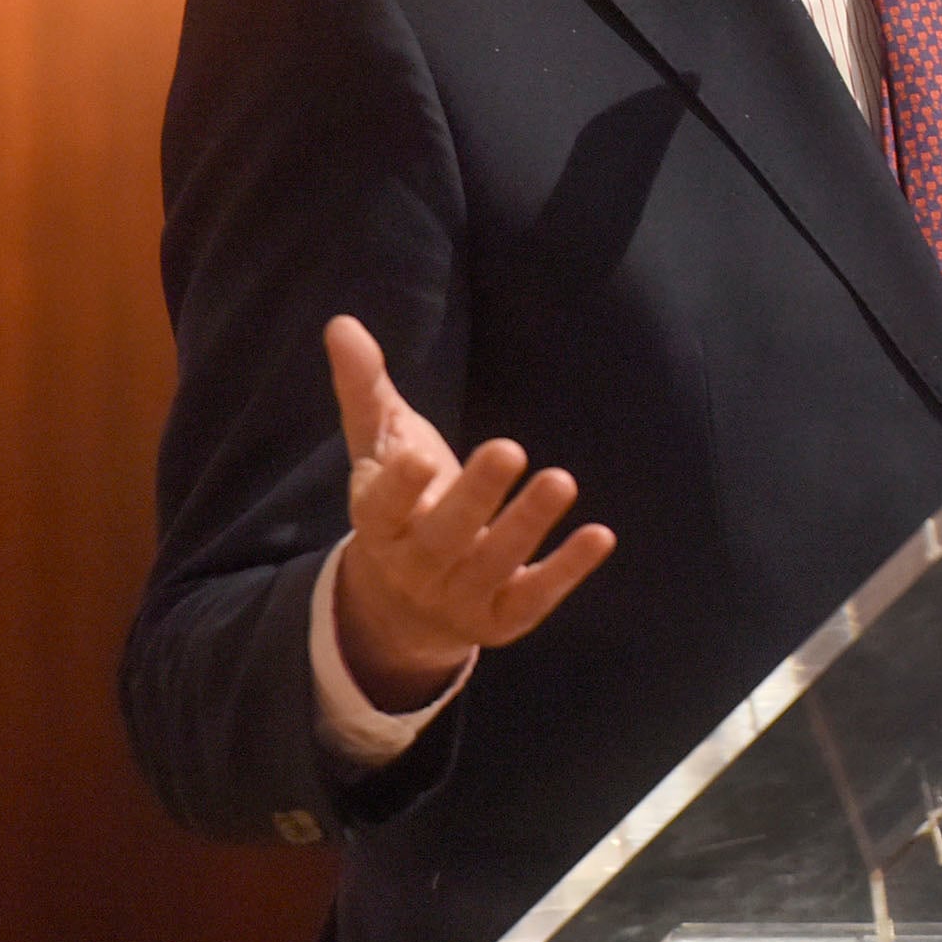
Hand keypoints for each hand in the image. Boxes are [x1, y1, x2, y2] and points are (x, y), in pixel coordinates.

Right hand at [323, 315, 612, 712]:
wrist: (406, 604)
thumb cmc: (401, 505)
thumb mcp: (381, 447)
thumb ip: (365, 389)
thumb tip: (342, 323)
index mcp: (380, 523)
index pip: (382, 508)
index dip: (399, 487)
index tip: (416, 456)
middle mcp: (416, 565)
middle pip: (444, 536)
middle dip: (476, 496)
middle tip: (509, 449)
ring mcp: (460, 596)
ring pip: (494, 564)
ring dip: (528, 524)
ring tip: (560, 480)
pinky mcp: (503, 617)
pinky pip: (535, 597)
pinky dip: (567, 570)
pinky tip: (600, 534)